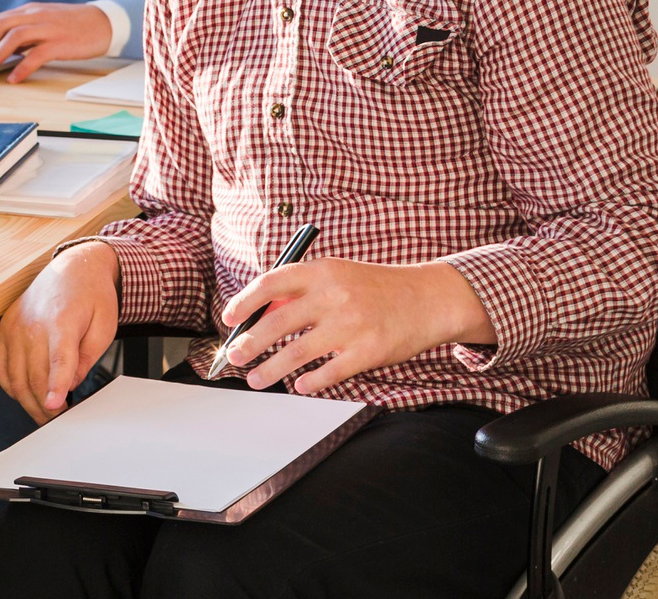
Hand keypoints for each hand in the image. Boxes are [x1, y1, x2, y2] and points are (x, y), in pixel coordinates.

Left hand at [0, 2, 114, 82]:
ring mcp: (48, 28)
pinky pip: (36, 55)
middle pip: (0, 26)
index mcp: (29, 11)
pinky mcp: (60, 43)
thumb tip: (4, 49)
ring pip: (14, 37)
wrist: (102, 23)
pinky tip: (13, 78)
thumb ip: (25, 32)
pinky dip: (22, 67)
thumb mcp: (44, 22)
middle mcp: (35, 16)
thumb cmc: (73, 25)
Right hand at [0, 241, 120, 422]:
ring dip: (28, 401)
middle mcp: (33, 323)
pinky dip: (9, 385)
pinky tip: (22, 393)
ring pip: (15, 376)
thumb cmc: (91, 295)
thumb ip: (87, 357)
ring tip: (43, 413)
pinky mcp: (5, 327)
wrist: (73, 267)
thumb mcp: (105, 325)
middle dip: (47, 405)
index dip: (56, 386)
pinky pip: (0, 366)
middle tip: (59, 419)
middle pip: (35, 375)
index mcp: (61, 321)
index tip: (55, 407)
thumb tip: (70, 383)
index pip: (58, 360)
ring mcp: (15, 325)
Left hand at [219, 259, 495, 393]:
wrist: (428, 298)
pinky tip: (299, 386)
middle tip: (234, 356)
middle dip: (250, 343)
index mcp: (322, 271)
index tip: (229, 319)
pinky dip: (310, 382)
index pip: (271, 283)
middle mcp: (333, 295)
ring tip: (256, 379)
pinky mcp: (368, 351)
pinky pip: (329, 372)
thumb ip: (303, 292)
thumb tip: (261, 316)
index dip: (245, 302)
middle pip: (277, 323)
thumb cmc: (376, 289)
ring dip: (271, 369)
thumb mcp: (338, 275)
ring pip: (297, 353)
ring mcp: (351, 325)